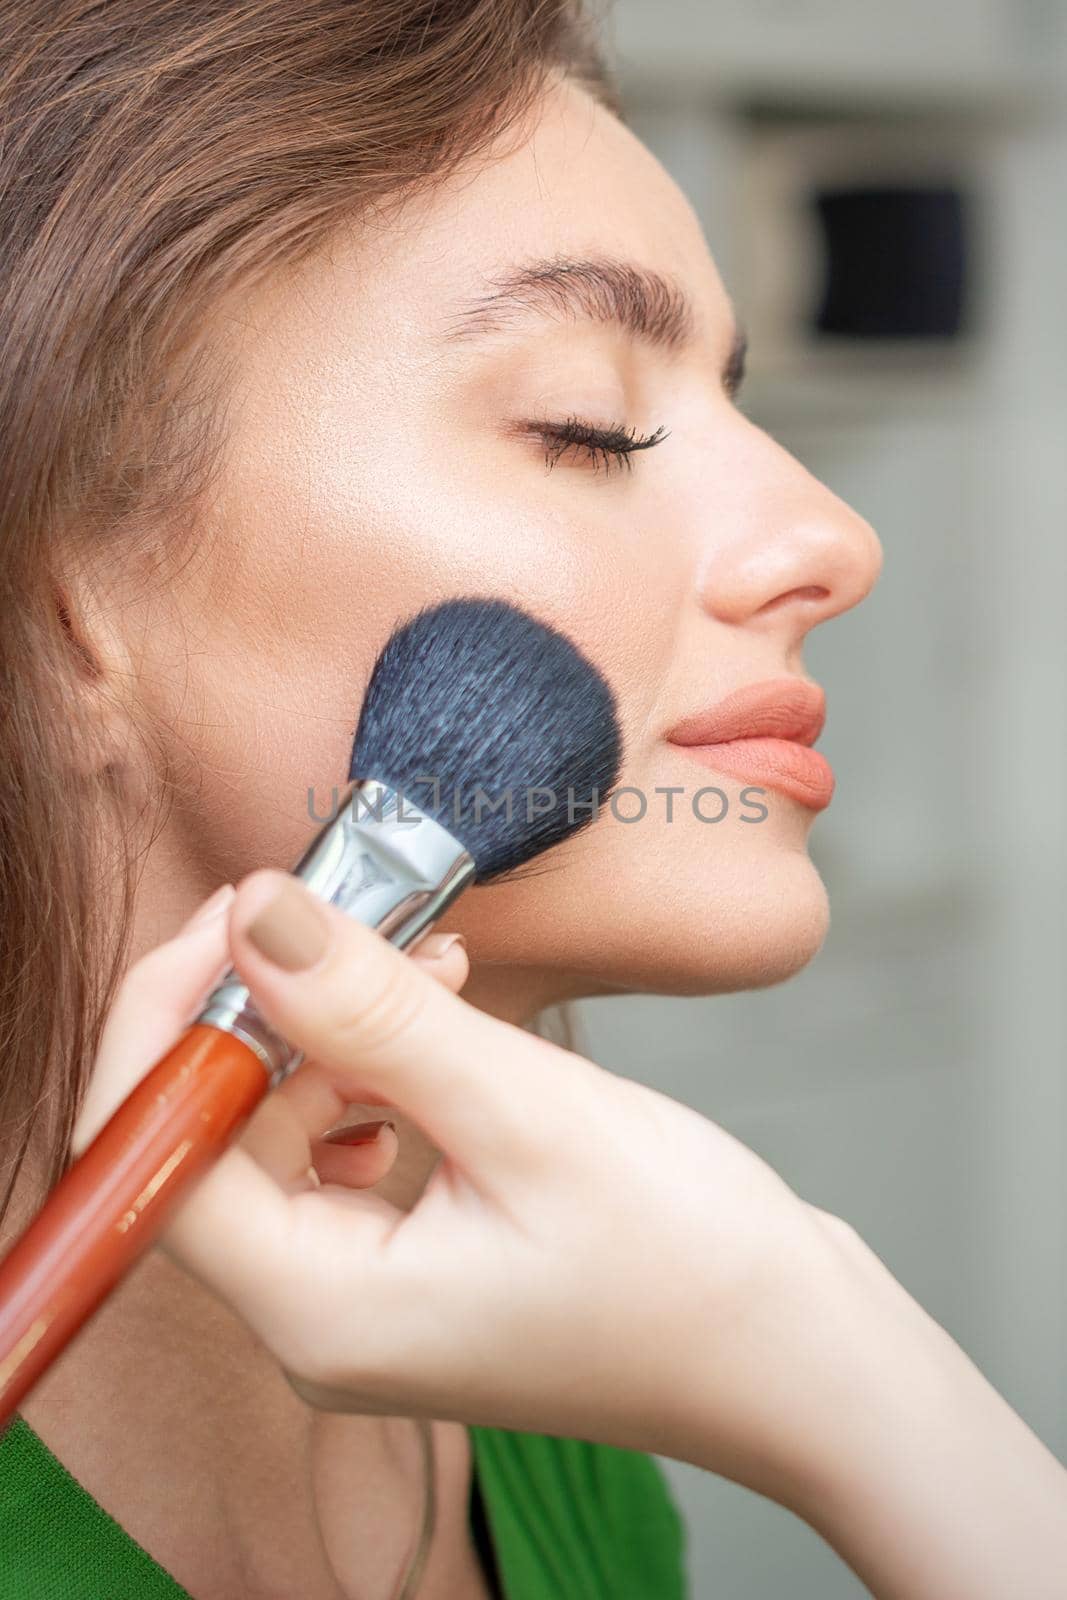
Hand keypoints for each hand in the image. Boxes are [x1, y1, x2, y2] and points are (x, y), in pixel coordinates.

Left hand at [75, 874, 1066, 1598]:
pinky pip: (344, 1144)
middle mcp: (317, 1317)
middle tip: (350, 907)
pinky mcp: (414, 1260)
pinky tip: (442, 1015)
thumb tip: (255, 912)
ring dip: (330, 1028)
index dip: (173, 1013)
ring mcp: (366, 1294)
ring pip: (279, 1128)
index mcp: (317, 1311)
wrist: (805, 1355)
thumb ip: (371, 1013)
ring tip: (428, 961)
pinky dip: (377, 1066)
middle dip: (267, 1003)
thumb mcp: (524, 1113)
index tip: (241, 909)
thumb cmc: (692, 1263)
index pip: (156, 1149)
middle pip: (211, 1131)